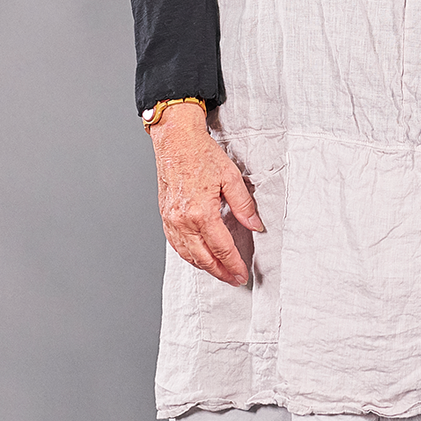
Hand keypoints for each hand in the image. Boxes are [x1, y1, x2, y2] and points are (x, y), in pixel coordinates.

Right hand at [149, 106, 263, 286]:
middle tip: (234, 279)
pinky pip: (176, 245)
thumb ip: (244, 205)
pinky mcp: (165, 216)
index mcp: (201, 213)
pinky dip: (188, 256)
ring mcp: (171, 220)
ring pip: (188, 255)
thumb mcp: (231, 177)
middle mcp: (183, 221)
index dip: (233, 264)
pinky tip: (198, 258)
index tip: (242, 273)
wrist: (175, 141)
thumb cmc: (200, 154)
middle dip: (220, 272)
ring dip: (205, 267)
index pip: (221, 249)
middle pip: (204, 258)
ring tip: (219, 273)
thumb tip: (255, 225)